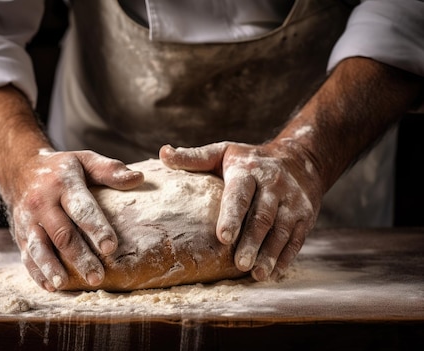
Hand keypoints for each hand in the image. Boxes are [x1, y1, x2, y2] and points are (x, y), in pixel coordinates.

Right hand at [7, 149, 143, 290]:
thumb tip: (138, 179)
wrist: (21, 169)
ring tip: (64, 285)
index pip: (81, 208)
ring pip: (39, 247)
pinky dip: (37, 273)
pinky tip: (50, 287)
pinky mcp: (19, 234)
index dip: (96, 228)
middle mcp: (42, 203)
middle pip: (61, 234)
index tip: (111, 247)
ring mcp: (28, 220)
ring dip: (52, 268)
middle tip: (97, 277)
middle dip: (79, 257)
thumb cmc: (62, 168)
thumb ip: (110, 170)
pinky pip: (26, 256)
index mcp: (62, 184)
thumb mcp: (85, 160)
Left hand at [159, 141, 322, 280]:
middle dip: (252, 242)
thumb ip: (193, 158)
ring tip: (257, 274)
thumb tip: (163, 154)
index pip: (240, 195)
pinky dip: (286, 257)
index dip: (232, 216)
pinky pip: (297, 238)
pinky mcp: (306, 216)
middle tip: (239, 264)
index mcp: (249, 171)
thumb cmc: (249, 160)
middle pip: (262, 217)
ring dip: (270, 254)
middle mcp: (273, 185)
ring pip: (281, 230)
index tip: (223, 237)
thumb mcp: (222, 152)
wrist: (299, 159)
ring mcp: (292, 202)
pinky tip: (274, 272)